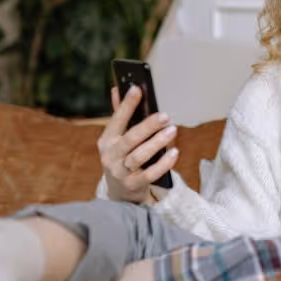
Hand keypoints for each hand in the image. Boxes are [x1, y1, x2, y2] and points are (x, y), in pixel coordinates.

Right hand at [97, 85, 178, 202]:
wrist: (120, 193)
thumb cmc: (122, 158)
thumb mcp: (117, 139)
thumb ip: (120, 116)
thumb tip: (117, 88)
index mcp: (106, 140)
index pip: (116, 120)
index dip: (126, 105)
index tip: (137, 88)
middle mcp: (110, 156)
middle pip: (130, 139)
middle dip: (148, 126)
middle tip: (165, 116)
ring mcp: (120, 172)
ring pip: (139, 157)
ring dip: (157, 143)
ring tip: (173, 131)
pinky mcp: (133, 185)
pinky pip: (149, 174)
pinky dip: (163, 164)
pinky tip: (174, 153)